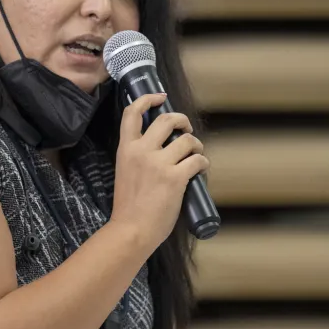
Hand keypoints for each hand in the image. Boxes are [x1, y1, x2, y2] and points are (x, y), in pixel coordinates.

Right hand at [109, 92, 208, 253]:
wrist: (131, 230)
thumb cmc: (129, 207)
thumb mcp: (125, 172)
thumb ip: (138, 157)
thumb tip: (163, 148)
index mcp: (126, 149)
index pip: (132, 112)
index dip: (148, 99)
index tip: (160, 97)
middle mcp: (142, 151)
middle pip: (167, 119)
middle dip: (182, 120)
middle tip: (186, 130)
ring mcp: (159, 164)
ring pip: (187, 140)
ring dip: (196, 145)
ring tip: (196, 155)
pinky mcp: (176, 178)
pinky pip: (198, 160)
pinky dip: (203, 163)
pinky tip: (201, 170)